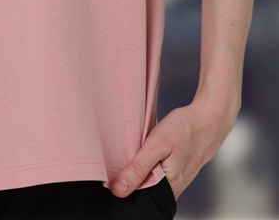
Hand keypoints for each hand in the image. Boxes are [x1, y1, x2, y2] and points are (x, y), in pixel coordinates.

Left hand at [110, 98, 239, 200]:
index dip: (123, 189)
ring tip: (133, 155)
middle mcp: (173, 190)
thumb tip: (119, 190)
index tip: (110, 177)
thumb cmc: (185, 130)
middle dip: (130, 180)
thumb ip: (138, 168)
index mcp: (169, 189)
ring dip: (138, 170)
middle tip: (122, 162)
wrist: (209, 118)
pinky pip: (157, 173)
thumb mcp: (157, 144)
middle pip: (144, 192)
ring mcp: (176, 180)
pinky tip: (144, 152)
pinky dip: (148, 164)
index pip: (139, 200)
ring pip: (150, 182)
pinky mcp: (176, 170)